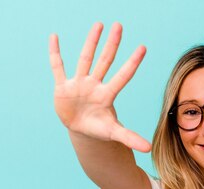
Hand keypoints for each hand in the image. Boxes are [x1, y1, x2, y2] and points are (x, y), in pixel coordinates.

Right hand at [49, 22, 150, 151]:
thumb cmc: (99, 128)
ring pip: (85, 59)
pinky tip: (54, 37)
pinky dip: (55, 54)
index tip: (143, 47)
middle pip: (105, 61)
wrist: (81, 129)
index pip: (123, 76)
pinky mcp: (63, 87)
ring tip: (99, 25)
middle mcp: (95, 85)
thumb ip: (130, 138)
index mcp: (107, 95)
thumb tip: (149, 149)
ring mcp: (79, 84)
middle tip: (119, 25)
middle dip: (112, 44)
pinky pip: (58, 68)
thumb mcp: (113, 133)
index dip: (132, 63)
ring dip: (91, 42)